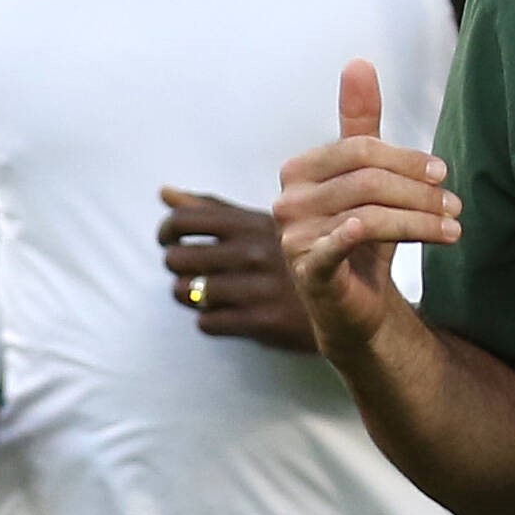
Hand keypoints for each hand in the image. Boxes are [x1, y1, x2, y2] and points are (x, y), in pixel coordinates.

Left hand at [159, 186, 315, 352]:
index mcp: (251, 222)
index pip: (183, 220)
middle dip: (175, 264)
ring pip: (187, 292)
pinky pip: (208, 322)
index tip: (169, 240)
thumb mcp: (262, 222)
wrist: (350, 297)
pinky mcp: (263, 321)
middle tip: (189, 269)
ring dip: (188, 294)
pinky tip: (223, 312)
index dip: (166, 230)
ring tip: (204, 292)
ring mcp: (257, 287)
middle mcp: (252, 252)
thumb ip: (212, 208)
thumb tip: (164, 192)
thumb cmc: (296, 253)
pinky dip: (209, 319)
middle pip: (178, 258)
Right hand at [275, 60, 459, 355]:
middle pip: (366, 181)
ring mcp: (294, 238)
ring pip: (367, 214)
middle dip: (418, 192)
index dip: (406, 159)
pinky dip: (355, 236)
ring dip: (418, 220)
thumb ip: (359, 124)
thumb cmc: (362, 235)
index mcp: (299, 170)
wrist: (355, 305)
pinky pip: (331, 248)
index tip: (443, 173)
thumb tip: (358, 62)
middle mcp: (288, 201)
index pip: (359, 151)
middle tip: (455, 204)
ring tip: (453, 229)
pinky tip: (381, 232)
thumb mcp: (365, 176)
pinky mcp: (308, 273)